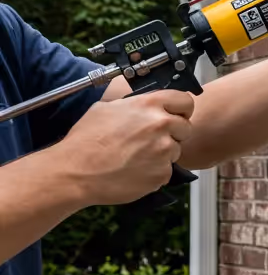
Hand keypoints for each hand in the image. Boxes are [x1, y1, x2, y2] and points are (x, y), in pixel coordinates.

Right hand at [57, 91, 194, 204]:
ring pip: (175, 150)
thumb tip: (146, 104)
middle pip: (185, 127)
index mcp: (149, 105)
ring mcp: (164, 150)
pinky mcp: (162, 173)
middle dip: (172, 133)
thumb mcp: (106, 108)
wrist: (74, 173)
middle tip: (150, 140)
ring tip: (135, 157)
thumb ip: (135, 104)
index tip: (176, 115)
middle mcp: (161, 125)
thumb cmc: (85, 142)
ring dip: (162, 154)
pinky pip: (165, 171)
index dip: (181, 109)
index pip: (185, 100)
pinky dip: (154, 172)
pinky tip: (134, 170)